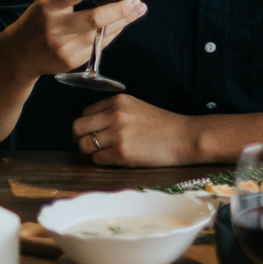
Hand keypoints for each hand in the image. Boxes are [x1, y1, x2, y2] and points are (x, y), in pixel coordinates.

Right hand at [14, 0, 146, 76]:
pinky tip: (123, 22)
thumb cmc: (42, 17)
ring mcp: (63, 47)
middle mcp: (55, 27)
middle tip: (137, 1)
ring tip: (139, 8)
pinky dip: (113, 32)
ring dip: (124, 21)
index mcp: (49, 5)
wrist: (20, 54)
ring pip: (101, 34)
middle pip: (93, 19)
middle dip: (120, 10)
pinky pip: (99, 45)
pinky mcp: (71, 62)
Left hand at [73, 93, 198, 167]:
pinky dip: (102, 162)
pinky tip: (117, 158)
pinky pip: (96, 160)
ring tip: (105, 153)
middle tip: (91, 146)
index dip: (88, 126)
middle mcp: (115, 115)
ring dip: (90, 152)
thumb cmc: (162, 125)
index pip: (84, 114)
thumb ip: (113, 112)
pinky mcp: (121, 153)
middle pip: (77, 128)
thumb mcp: (136, 108)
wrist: (185, 137)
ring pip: (84, 146)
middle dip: (80, 139)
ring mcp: (117, 134)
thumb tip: (89, 127)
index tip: (95, 133)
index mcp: (118, 101)